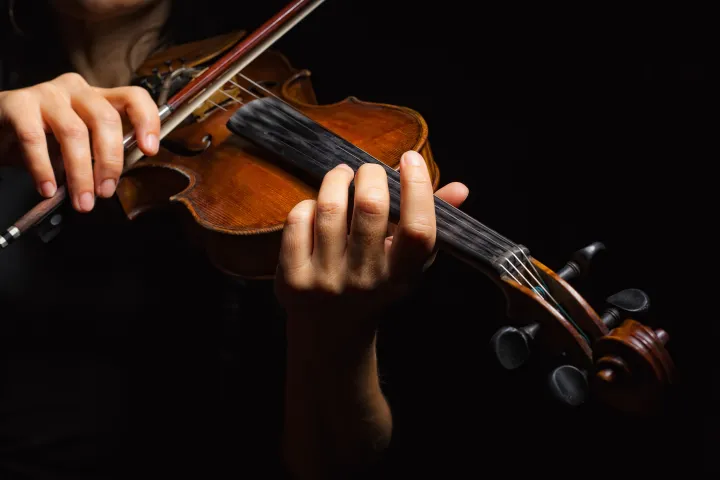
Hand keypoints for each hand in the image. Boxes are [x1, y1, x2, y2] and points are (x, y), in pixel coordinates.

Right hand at [0, 72, 159, 211]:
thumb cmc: (45, 139)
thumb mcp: (80, 146)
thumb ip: (100, 154)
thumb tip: (115, 180)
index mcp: (100, 98)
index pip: (133, 97)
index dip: (146, 121)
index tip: (149, 150)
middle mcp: (77, 90)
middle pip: (105, 118)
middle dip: (109, 161)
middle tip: (105, 192)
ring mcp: (47, 94)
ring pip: (73, 132)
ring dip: (80, 173)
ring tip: (81, 200)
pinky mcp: (18, 104)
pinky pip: (35, 138)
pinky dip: (43, 168)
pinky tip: (47, 188)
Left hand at [275, 150, 468, 339]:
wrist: (331, 332)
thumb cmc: (375, 284)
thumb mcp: (407, 263)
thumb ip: (430, 223)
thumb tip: (461, 188)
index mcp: (402, 276)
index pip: (418, 229)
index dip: (417, 188)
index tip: (410, 159)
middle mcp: (367, 281)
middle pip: (372, 208)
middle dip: (370, 174)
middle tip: (368, 170)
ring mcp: (327, 281)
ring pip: (330, 209)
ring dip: (337, 179)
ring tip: (342, 175)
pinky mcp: (293, 279)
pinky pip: (298, 222)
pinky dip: (308, 204)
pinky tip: (316, 206)